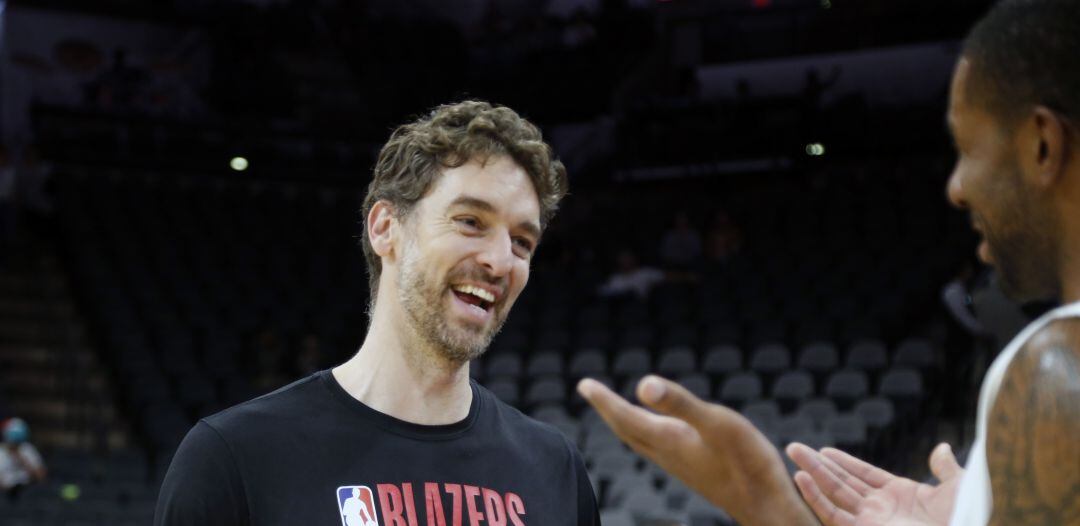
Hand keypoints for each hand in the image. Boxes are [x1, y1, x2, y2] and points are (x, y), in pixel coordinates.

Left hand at [577, 375, 817, 525]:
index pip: (624, 417)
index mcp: (668, 440)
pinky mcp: (695, 471)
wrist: (766, 508)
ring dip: (625, 422)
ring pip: (641, 441)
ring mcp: (681, 465)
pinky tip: (660, 431)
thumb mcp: (716, 422)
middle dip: (608, 409)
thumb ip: (680, 403)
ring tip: (617, 407)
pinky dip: (647, 432)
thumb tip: (642, 384)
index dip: (603, 399)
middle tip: (590, 390)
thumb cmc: (746, 464)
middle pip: (627, 429)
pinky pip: (658, 448)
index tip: (583, 384)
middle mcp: (668, 454)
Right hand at [785, 442, 963, 525]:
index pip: (865, 475)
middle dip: (819, 464)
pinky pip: (832, 514)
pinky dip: (815, 496)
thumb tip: (943, 448)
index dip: (845, 462)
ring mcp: (870, 520)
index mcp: (901, 495)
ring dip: (812, 473)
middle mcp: (880, 508)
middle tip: (795, 447)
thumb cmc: (965, 519)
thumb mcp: (959, 488)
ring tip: (793, 452)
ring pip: (833, 493)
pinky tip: (801, 478)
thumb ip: (947, 469)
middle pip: (842, 481)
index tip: (824, 450)